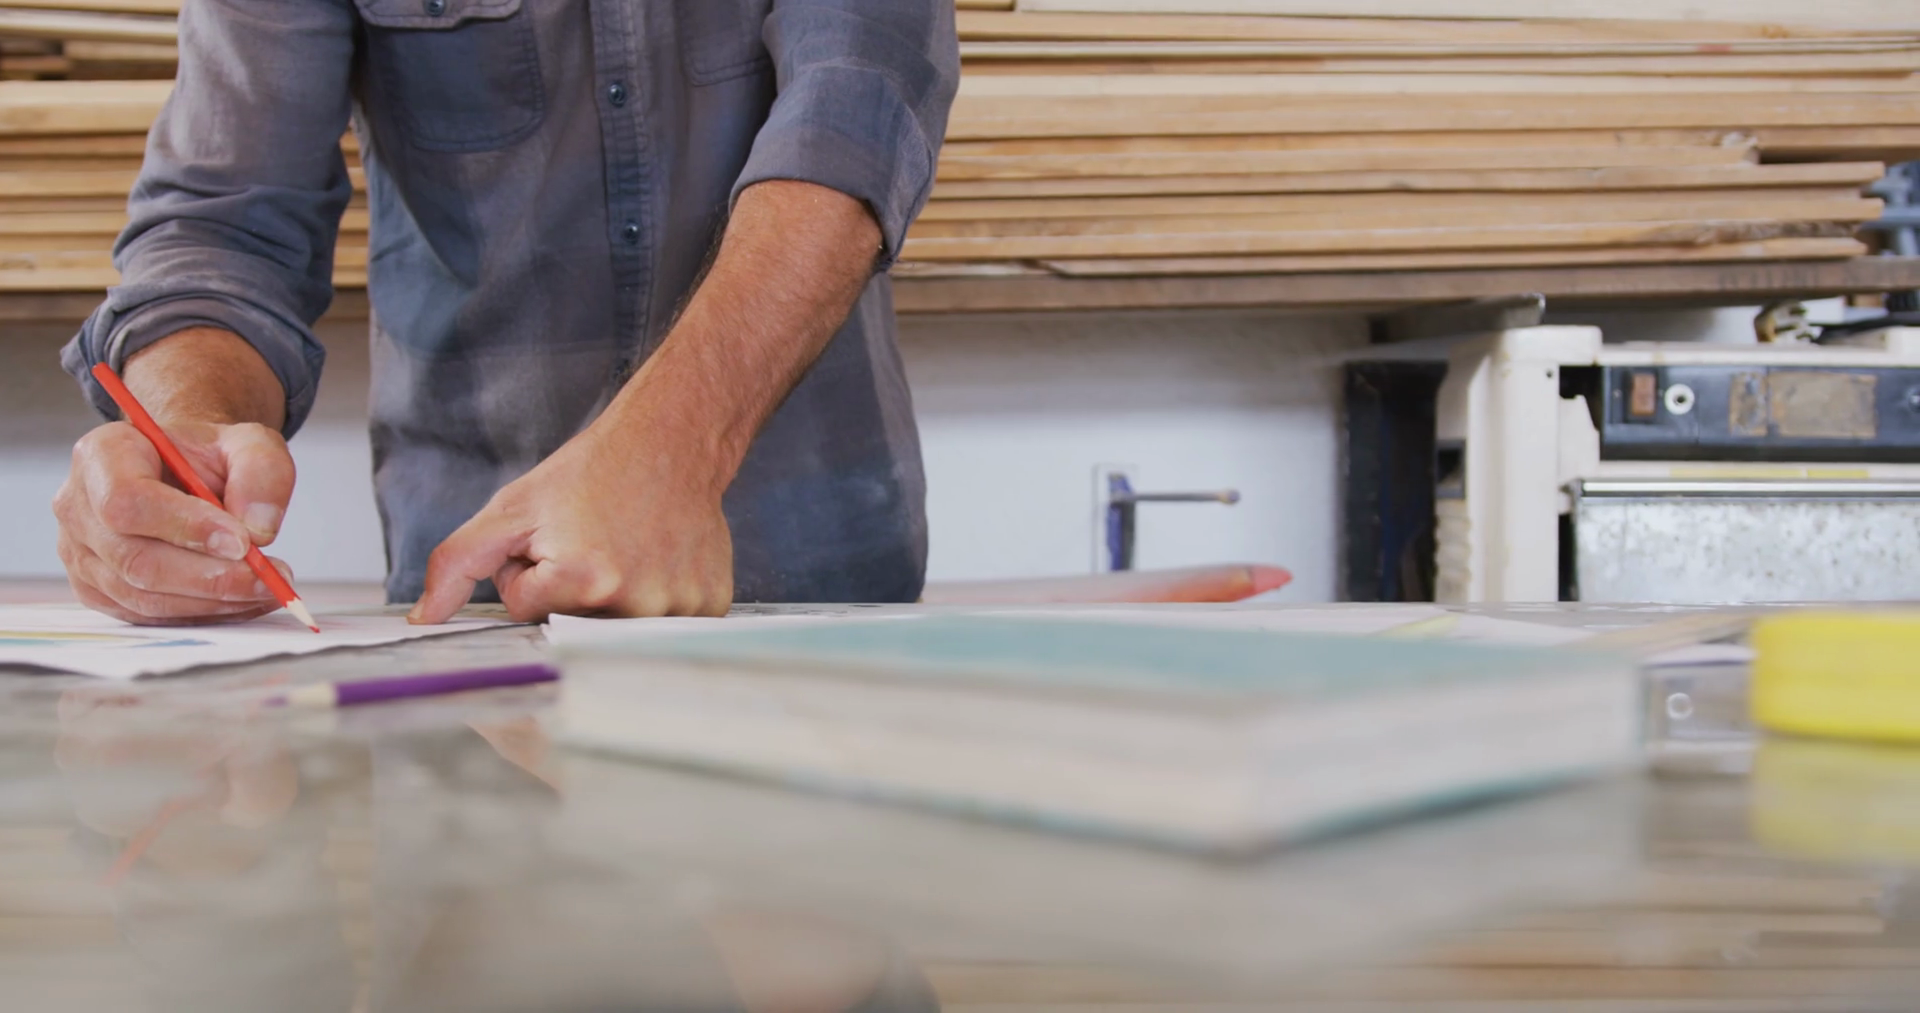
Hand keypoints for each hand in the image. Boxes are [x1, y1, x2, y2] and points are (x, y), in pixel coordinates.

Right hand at [54, 418, 295, 624]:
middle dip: (209, 576)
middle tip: (268, 578)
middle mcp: (79, 506)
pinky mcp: (98, 590)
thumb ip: (262, 472)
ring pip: (142, 596)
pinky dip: (202, 613)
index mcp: (102, 454)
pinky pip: (148, 616)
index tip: (242, 541)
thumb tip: (259, 530)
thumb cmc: (207, 457)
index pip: (126, 500)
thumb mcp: (248, 443)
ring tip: (266, 588)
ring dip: (212, 601)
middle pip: (134, 558)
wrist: (186, 473)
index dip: (185, 526)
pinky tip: (242, 600)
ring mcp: (81, 553)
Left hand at [409, 417, 733, 622]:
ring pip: (613, 629)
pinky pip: (660, 627)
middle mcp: (635, 604)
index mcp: (583, 580)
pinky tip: (656, 562)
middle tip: (590, 544)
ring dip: (609, 600)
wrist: (672, 442)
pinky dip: (652, 601)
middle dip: (566, 593)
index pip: (524, 608)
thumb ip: (458, 563)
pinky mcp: (709, 608)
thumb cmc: (591, 473)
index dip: (529, 572)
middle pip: (570, 625)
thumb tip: (423, 621)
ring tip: (626, 551)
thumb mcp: (511, 509)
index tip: (556, 539)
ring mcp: (678, 609)